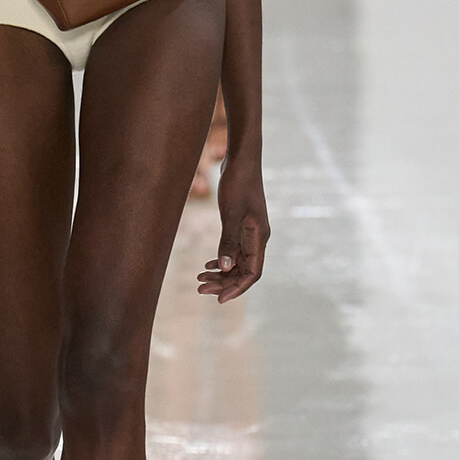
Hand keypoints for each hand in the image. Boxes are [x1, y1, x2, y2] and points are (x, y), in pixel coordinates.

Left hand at [197, 158, 268, 302]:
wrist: (242, 160)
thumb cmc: (238, 183)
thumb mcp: (231, 213)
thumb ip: (228, 241)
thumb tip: (224, 268)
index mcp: (259, 238)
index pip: (252, 273)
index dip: (236, 288)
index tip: (218, 299)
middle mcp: (257, 238)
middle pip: (243, 271)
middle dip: (223, 283)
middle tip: (199, 287)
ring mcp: (250, 233)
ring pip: (237, 262)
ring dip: (221, 273)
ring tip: (199, 277)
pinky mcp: (242, 225)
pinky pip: (234, 251)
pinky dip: (222, 259)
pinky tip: (209, 263)